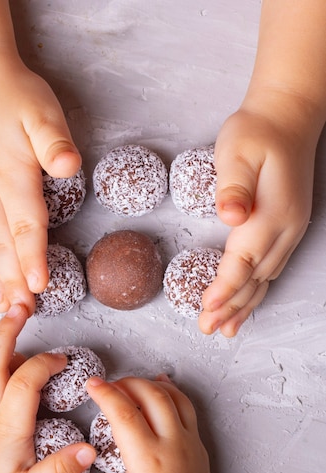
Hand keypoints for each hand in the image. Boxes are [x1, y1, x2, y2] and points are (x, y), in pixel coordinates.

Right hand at [0, 55, 80, 313]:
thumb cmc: (14, 98)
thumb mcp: (42, 111)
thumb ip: (54, 142)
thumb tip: (69, 165)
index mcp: (11, 177)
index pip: (25, 226)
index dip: (32, 259)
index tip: (39, 287)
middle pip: (3, 247)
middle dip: (14, 283)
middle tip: (24, 315)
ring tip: (4, 308)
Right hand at [39, 375, 220, 472]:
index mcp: (149, 460)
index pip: (124, 413)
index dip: (106, 393)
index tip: (91, 384)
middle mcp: (173, 445)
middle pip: (151, 395)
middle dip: (127, 383)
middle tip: (107, 386)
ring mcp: (190, 444)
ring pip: (173, 397)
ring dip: (150, 385)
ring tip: (129, 387)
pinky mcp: (198, 447)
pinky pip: (188, 408)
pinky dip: (172, 394)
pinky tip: (160, 388)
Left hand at [199, 106, 316, 336]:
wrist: (287, 120)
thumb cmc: (256, 134)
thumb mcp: (237, 150)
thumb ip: (232, 185)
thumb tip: (231, 215)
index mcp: (271, 213)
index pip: (243, 260)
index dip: (224, 287)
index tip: (206, 308)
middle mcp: (285, 228)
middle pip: (254, 278)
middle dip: (229, 306)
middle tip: (205, 329)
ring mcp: (290, 231)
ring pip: (264, 279)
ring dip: (243, 305)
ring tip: (224, 329)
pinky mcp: (287, 229)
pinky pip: (270, 269)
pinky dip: (255, 291)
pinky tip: (246, 303)